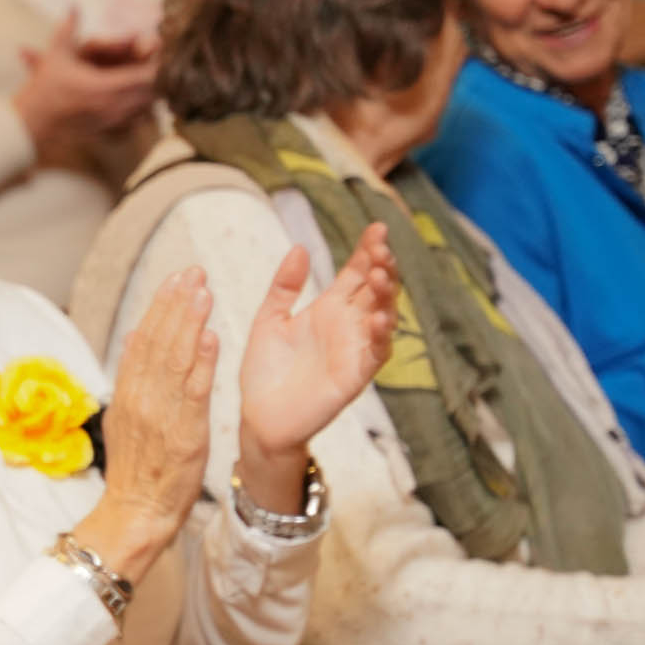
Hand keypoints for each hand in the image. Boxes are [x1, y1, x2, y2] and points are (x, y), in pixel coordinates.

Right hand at [13, 15, 160, 151]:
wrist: (30, 124)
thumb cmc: (43, 90)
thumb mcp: (56, 55)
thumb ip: (68, 28)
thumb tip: (73, 5)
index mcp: (106, 87)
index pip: (148, 76)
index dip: (158, 63)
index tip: (156, 52)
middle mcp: (113, 106)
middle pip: (153, 93)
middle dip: (157, 77)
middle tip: (154, 63)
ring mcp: (111, 122)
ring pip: (146, 109)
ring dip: (150, 93)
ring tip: (146, 79)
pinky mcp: (107, 131)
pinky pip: (135, 122)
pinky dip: (140, 110)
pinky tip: (133, 100)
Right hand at [74, 268, 215, 580]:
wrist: (135, 512)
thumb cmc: (135, 470)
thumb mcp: (123, 419)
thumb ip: (131, 378)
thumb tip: (135, 336)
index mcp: (128, 393)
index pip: (144, 339)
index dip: (161, 307)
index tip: (176, 278)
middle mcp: (142, 398)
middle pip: (159, 342)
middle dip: (177, 304)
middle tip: (193, 272)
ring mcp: (162, 415)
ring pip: (175, 360)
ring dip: (190, 323)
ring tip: (203, 291)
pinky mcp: (184, 434)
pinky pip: (193, 393)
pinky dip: (201, 363)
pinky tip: (211, 337)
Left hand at [235, 224, 397, 508]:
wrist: (259, 416)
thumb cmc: (265, 369)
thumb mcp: (269, 319)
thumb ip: (284, 286)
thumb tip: (298, 247)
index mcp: (329, 308)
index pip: (356, 272)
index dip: (368, 251)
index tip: (376, 228)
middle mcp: (348, 325)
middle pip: (376, 289)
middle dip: (382, 267)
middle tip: (381, 247)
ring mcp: (355, 349)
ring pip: (384, 316)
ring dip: (386, 296)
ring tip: (379, 275)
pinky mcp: (355, 376)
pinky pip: (375, 353)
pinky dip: (379, 334)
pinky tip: (376, 317)